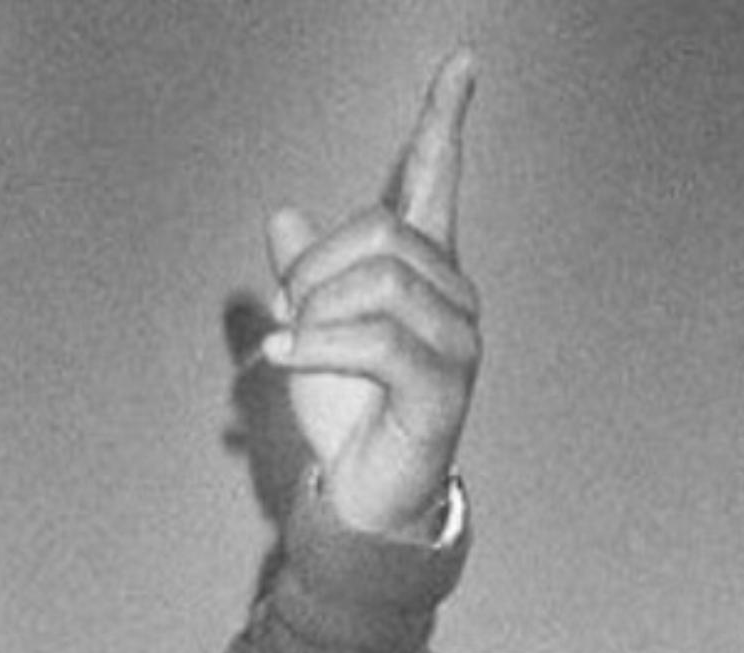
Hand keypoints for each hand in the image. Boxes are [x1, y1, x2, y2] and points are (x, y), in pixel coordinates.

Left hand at [260, 48, 479, 538]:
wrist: (360, 499)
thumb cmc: (345, 416)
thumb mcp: (311, 333)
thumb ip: (306, 276)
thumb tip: (283, 216)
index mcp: (424, 273)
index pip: (439, 182)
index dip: (446, 122)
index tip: (461, 61)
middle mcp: (452, 297)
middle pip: (383, 232)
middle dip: (316, 267)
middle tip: (283, 313)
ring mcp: (457, 342)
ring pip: (380, 282)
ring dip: (314, 312)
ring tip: (288, 347)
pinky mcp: (443, 389)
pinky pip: (377, 340)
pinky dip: (317, 345)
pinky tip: (283, 356)